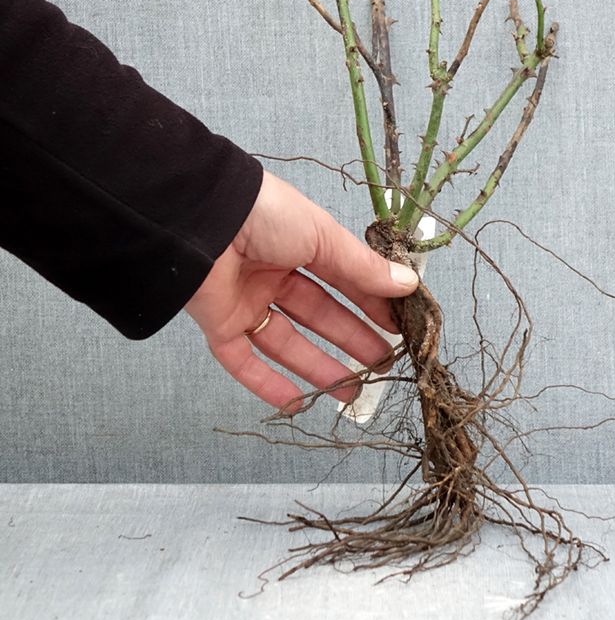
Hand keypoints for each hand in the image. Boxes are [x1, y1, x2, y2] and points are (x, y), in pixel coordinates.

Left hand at [185, 171, 417, 410]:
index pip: (342, 281)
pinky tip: (298, 404)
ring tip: (354, 391)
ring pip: (287, 342)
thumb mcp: (323, 237)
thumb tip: (408, 285)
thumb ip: (362, 267)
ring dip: (319, 367)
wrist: (202, 218)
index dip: (370, 304)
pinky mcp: (218, 324)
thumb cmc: (267, 215)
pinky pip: (243, 360)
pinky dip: (268, 384)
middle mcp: (273, 275)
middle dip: (351, 340)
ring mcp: (245, 301)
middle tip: (382, 364)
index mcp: (299, 246)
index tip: (398, 327)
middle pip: (318, 315)